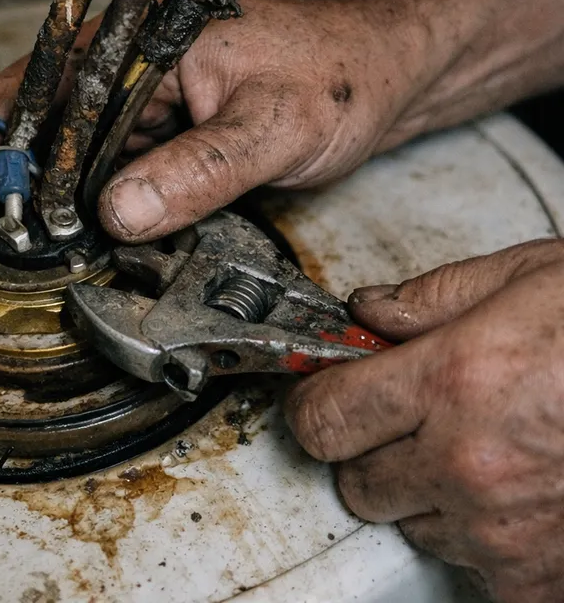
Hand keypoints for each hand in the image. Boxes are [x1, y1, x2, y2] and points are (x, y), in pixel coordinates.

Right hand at [0, 0, 425, 248]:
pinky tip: (64, 231)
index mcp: (146, 41)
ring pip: (77, 148)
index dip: (3, 141)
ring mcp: (152, 100)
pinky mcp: (171, 131)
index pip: (50, 88)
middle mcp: (137, 66)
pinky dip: (84, 199)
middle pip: (49, 120)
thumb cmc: (337, 80)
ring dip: (36, 192)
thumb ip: (200, 169)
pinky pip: (116, 166)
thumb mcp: (272, 127)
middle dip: (1, 172)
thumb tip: (121, 212)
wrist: (383, 77)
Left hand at [285, 239, 563, 602]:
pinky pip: (472, 568)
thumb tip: (366, 311)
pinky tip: (510, 490)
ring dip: (424, 489)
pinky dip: (476, 535)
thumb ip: (427, 298)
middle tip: (400, 414)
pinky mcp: (543, 578)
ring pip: (410, 524)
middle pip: (356, 480)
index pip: (324, 416)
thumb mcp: (521, 277)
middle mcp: (471, 464)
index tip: (315, 393)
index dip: (310, 403)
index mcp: (454, 382)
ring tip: (476, 445)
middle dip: (366, 446)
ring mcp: (507, 532)